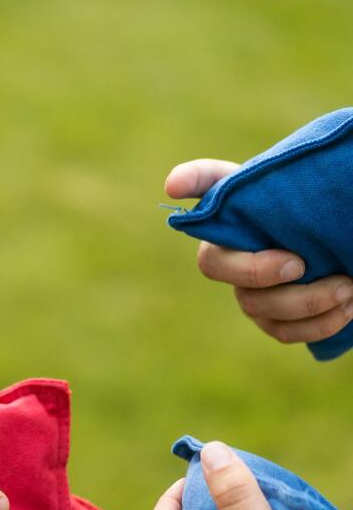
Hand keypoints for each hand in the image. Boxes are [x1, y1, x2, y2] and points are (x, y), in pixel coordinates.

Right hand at [166, 159, 352, 344]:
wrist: (351, 249)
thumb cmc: (336, 210)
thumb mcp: (328, 187)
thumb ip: (310, 180)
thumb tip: (258, 178)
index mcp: (246, 200)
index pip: (208, 180)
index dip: (189, 180)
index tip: (174, 183)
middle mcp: (232, 244)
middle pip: (214, 264)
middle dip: (254, 270)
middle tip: (300, 265)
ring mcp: (246, 286)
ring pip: (255, 305)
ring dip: (304, 301)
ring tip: (347, 289)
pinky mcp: (269, 317)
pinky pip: (281, 331)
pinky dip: (316, 324)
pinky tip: (347, 309)